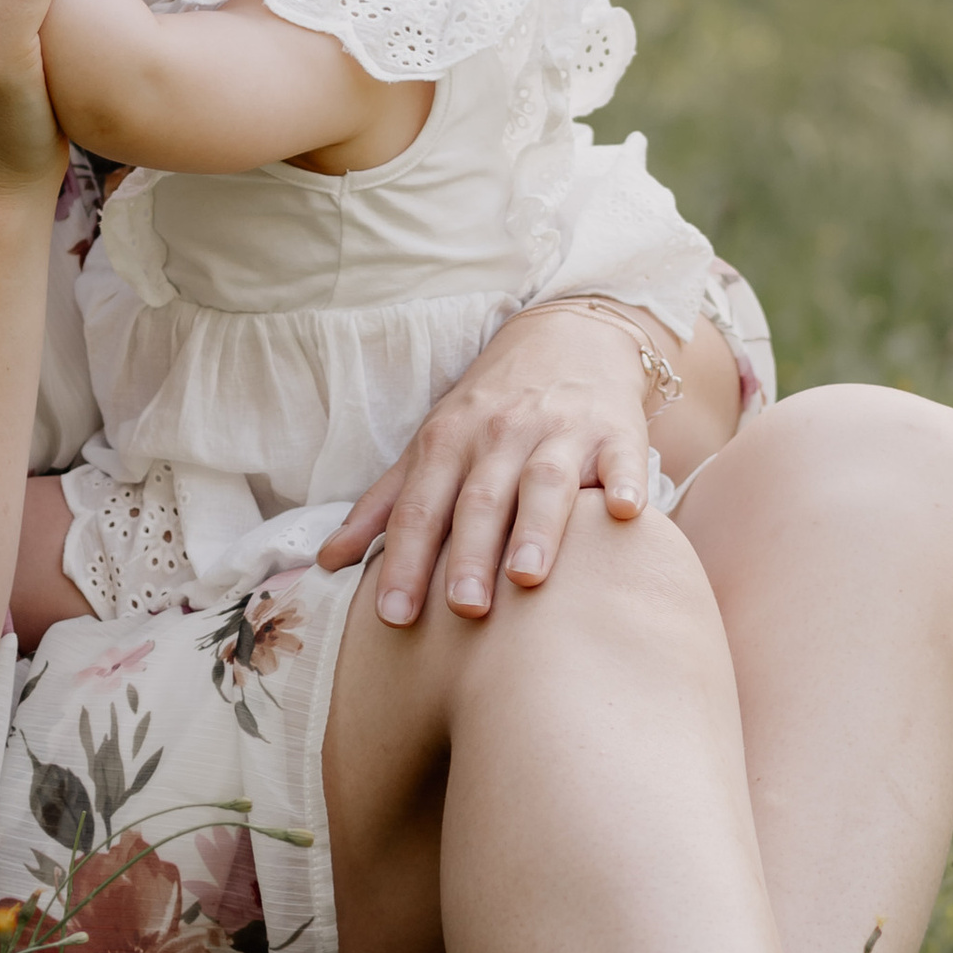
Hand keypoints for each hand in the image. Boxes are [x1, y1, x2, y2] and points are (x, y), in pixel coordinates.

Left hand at [318, 304, 655, 624]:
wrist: (566, 335)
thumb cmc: (490, 409)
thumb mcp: (432, 445)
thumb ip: (384, 506)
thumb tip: (327, 561)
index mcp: (448, 442)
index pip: (419, 508)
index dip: (404, 561)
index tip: (393, 616)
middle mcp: (500, 434)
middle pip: (479, 498)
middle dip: (469, 553)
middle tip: (464, 609)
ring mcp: (560, 430)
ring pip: (544, 481)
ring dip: (536, 528)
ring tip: (527, 576)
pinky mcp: (615, 429)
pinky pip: (622, 458)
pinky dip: (625, 484)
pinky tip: (625, 514)